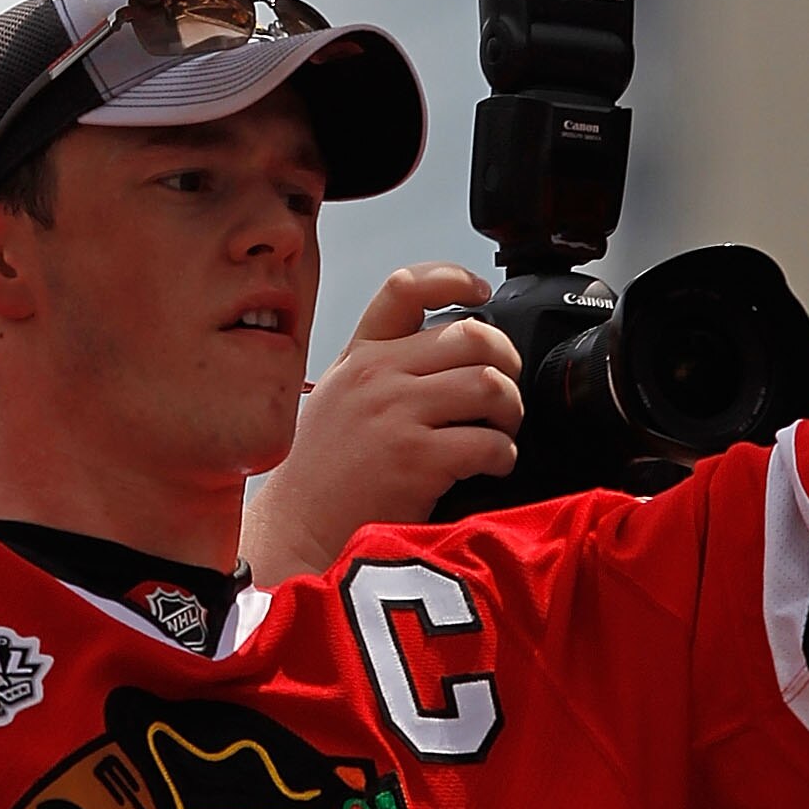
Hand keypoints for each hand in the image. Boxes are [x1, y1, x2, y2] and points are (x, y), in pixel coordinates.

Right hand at [243, 265, 522, 583]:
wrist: (298, 529)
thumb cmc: (322, 472)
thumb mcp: (339, 397)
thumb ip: (383, 368)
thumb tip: (450, 353)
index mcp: (359, 355)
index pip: (406, 288)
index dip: (454, 279)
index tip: (481, 292)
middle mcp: (377, 375)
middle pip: (471, 335)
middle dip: (506, 362)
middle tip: (505, 390)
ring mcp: (396, 414)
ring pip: (489, 384)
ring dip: (511, 410)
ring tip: (501, 430)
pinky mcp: (416, 459)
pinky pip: (488, 442)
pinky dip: (504, 455)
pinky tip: (492, 464)